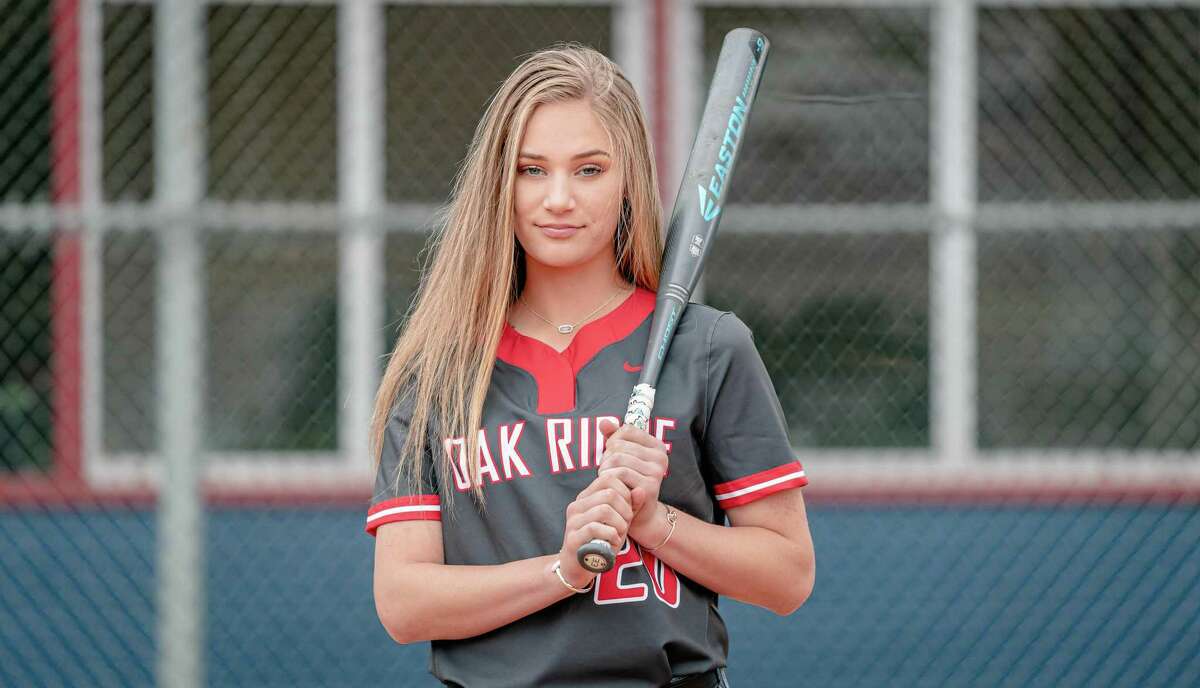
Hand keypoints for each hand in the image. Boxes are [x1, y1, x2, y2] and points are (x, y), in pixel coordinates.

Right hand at [557, 473, 633, 588]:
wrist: (579, 568)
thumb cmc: (601, 541)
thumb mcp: (619, 521)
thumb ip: (631, 506)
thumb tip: (641, 490)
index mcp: (586, 497)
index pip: (608, 479)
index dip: (625, 493)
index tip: (628, 510)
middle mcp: (577, 506)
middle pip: (609, 494)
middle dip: (625, 510)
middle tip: (625, 524)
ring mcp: (573, 521)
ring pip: (603, 510)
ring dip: (619, 524)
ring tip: (619, 533)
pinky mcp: (572, 538)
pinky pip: (595, 528)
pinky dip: (611, 535)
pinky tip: (613, 542)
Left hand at [596, 418, 668, 541]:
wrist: (639, 513)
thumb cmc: (628, 481)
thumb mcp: (622, 457)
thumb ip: (614, 438)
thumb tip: (604, 422)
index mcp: (657, 446)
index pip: (627, 430)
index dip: (613, 441)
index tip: (612, 454)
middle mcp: (660, 457)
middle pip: (619, 445)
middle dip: (606, 458)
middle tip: (607, 470)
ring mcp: (656, 472)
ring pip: (617, 460)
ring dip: (605, 469)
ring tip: (608, 478)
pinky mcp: (649, 486)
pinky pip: (620, 474)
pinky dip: (610, 479)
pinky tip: (612, 486)